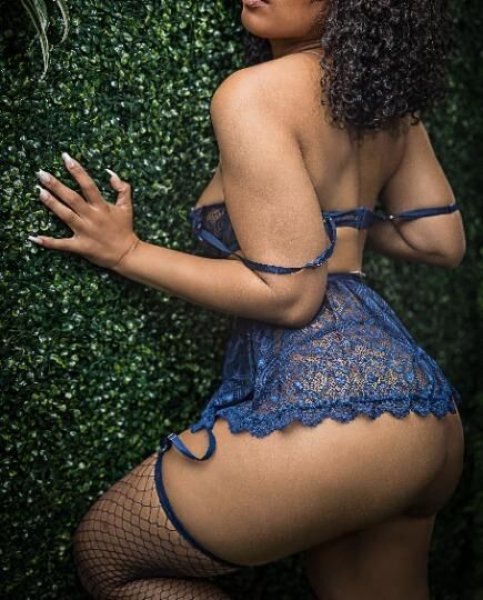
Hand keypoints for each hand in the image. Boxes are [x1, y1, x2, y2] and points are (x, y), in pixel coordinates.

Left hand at [28, 152, 139, 268]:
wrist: (127, 254)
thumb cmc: (125, 229)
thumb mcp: (126, 207)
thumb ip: (122, 188)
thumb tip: (110, 173)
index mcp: (102, 207)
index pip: (88, 185)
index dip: (77, 171)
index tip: (65, 158)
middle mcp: (92, 217)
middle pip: (72, 198)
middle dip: (56, 185)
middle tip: (41, 174)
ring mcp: (85, 232)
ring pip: (65, 216)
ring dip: (52, 204)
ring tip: (39, 192)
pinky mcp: (80, 246)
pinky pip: (62, 244)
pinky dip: (48, 242)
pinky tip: (34, 237)